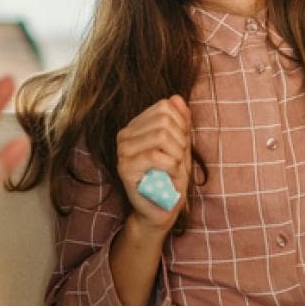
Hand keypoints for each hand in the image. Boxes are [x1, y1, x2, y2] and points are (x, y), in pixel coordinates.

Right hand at [115, 97, 192, 233]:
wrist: (162, 208)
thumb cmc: (171, 177)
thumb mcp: (181, 145)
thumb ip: (180, 121)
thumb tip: (177, 97)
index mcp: (136, 126)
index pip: (164, 107)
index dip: (182, 124)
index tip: (182, 144)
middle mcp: (125, 135)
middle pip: (164, 120)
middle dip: (181, 140)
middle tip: (179, 160)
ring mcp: (122, 152)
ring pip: (161, 135)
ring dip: (177, 154)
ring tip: (173, 168)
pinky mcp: (124, 169)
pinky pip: (155, 156)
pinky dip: (171, 166)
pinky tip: (169, 176)